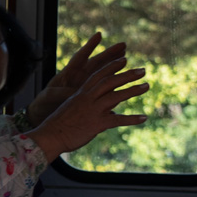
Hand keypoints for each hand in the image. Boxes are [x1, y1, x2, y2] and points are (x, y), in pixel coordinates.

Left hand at [28, 33, 129, 123]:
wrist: (43, 116)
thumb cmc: (42, 104)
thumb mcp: (49, 97)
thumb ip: (61, 92)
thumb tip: (75, 92)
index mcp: (67, 75)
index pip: (79, 58)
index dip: (89, 46)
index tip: (99, 35)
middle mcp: (78, 79)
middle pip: (96, 64)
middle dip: (109, 54)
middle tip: (124, 45)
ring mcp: (85, 88)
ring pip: (102, 75)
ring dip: (114, 66)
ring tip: (125, 57)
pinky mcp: (89, 98)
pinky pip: (103, 91)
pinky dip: (113, 86)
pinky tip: (125, 82)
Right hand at [29, 58, 148, 160]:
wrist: (50, 137)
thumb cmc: (59, 125)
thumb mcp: (73, 110)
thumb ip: (91, 107)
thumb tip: (110, 112)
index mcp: (80, 94)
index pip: (98, 76)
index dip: (112, 67)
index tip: (123, 60)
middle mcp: (87, 99)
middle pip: (109, 82)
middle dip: (127, 75)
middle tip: (142, 70)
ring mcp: (92, 110)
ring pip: (115, 97)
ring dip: (132, 90)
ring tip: (147, 86)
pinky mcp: (96, 124)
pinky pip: (117, 120)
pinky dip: (131, 119)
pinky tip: (144, 118)